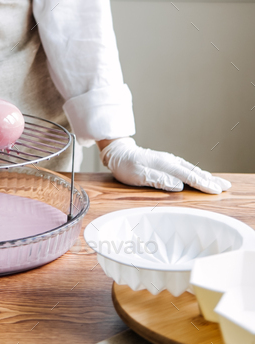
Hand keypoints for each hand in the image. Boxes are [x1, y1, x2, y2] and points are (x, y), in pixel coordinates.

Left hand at [99, 137, 231, 193]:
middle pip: (194, 172)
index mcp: (165, 165)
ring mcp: (168, 160)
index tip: (217, 191)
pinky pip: (185, 168)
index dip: (203, 184)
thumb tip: (178, 185)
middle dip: (210, 180)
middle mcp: (169, 161)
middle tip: (226, 187)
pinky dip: (196, 172)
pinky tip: (199, 175)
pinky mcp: (165, 162)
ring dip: (205, 176)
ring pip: (191, 169)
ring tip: (218, 182)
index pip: (188, 177)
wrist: (118, 153)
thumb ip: (159, 179)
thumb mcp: (139, 175)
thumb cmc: (126, 166)